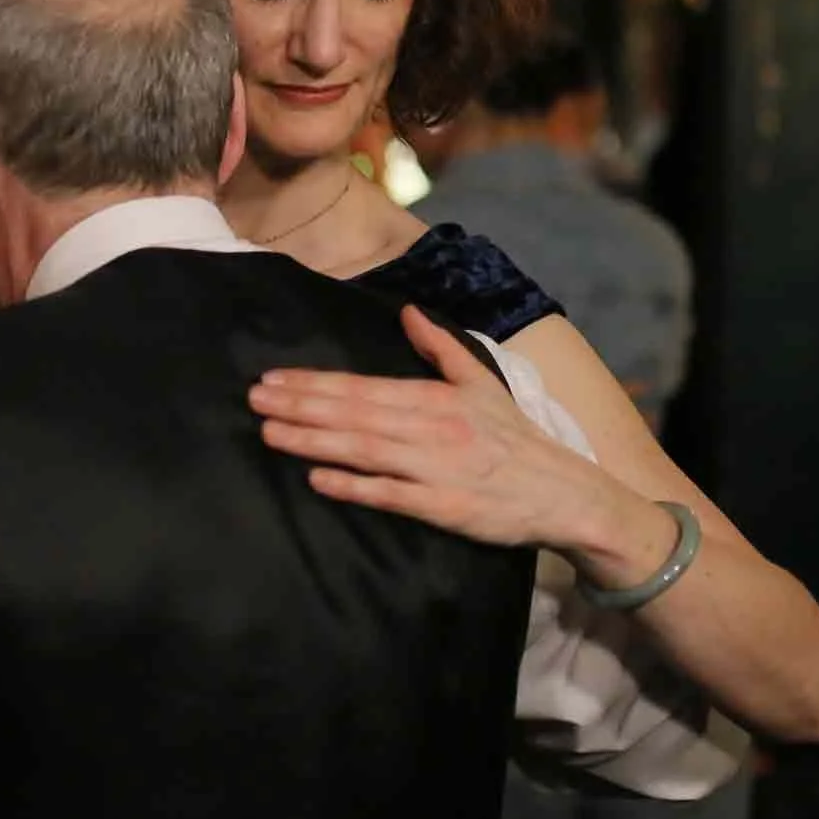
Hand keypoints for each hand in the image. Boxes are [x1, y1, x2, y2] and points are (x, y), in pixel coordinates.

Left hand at [247, 304, 617, 549]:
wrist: (566, 494)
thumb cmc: (516, 440)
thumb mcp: (482, 384)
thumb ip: (441, 348)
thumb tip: (408, 311)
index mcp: (437, 397)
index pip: (363, 386)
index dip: (315, 383)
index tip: (272, 379)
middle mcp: (432, 427)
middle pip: (355, 413)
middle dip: (301, 405)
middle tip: (253, 400)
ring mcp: (436, 467)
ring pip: (365, 449)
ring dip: (314, 440)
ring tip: (270, 433)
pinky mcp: (444, 507)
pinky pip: (391, 494)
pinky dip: (354, 486)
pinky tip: (318, 480)